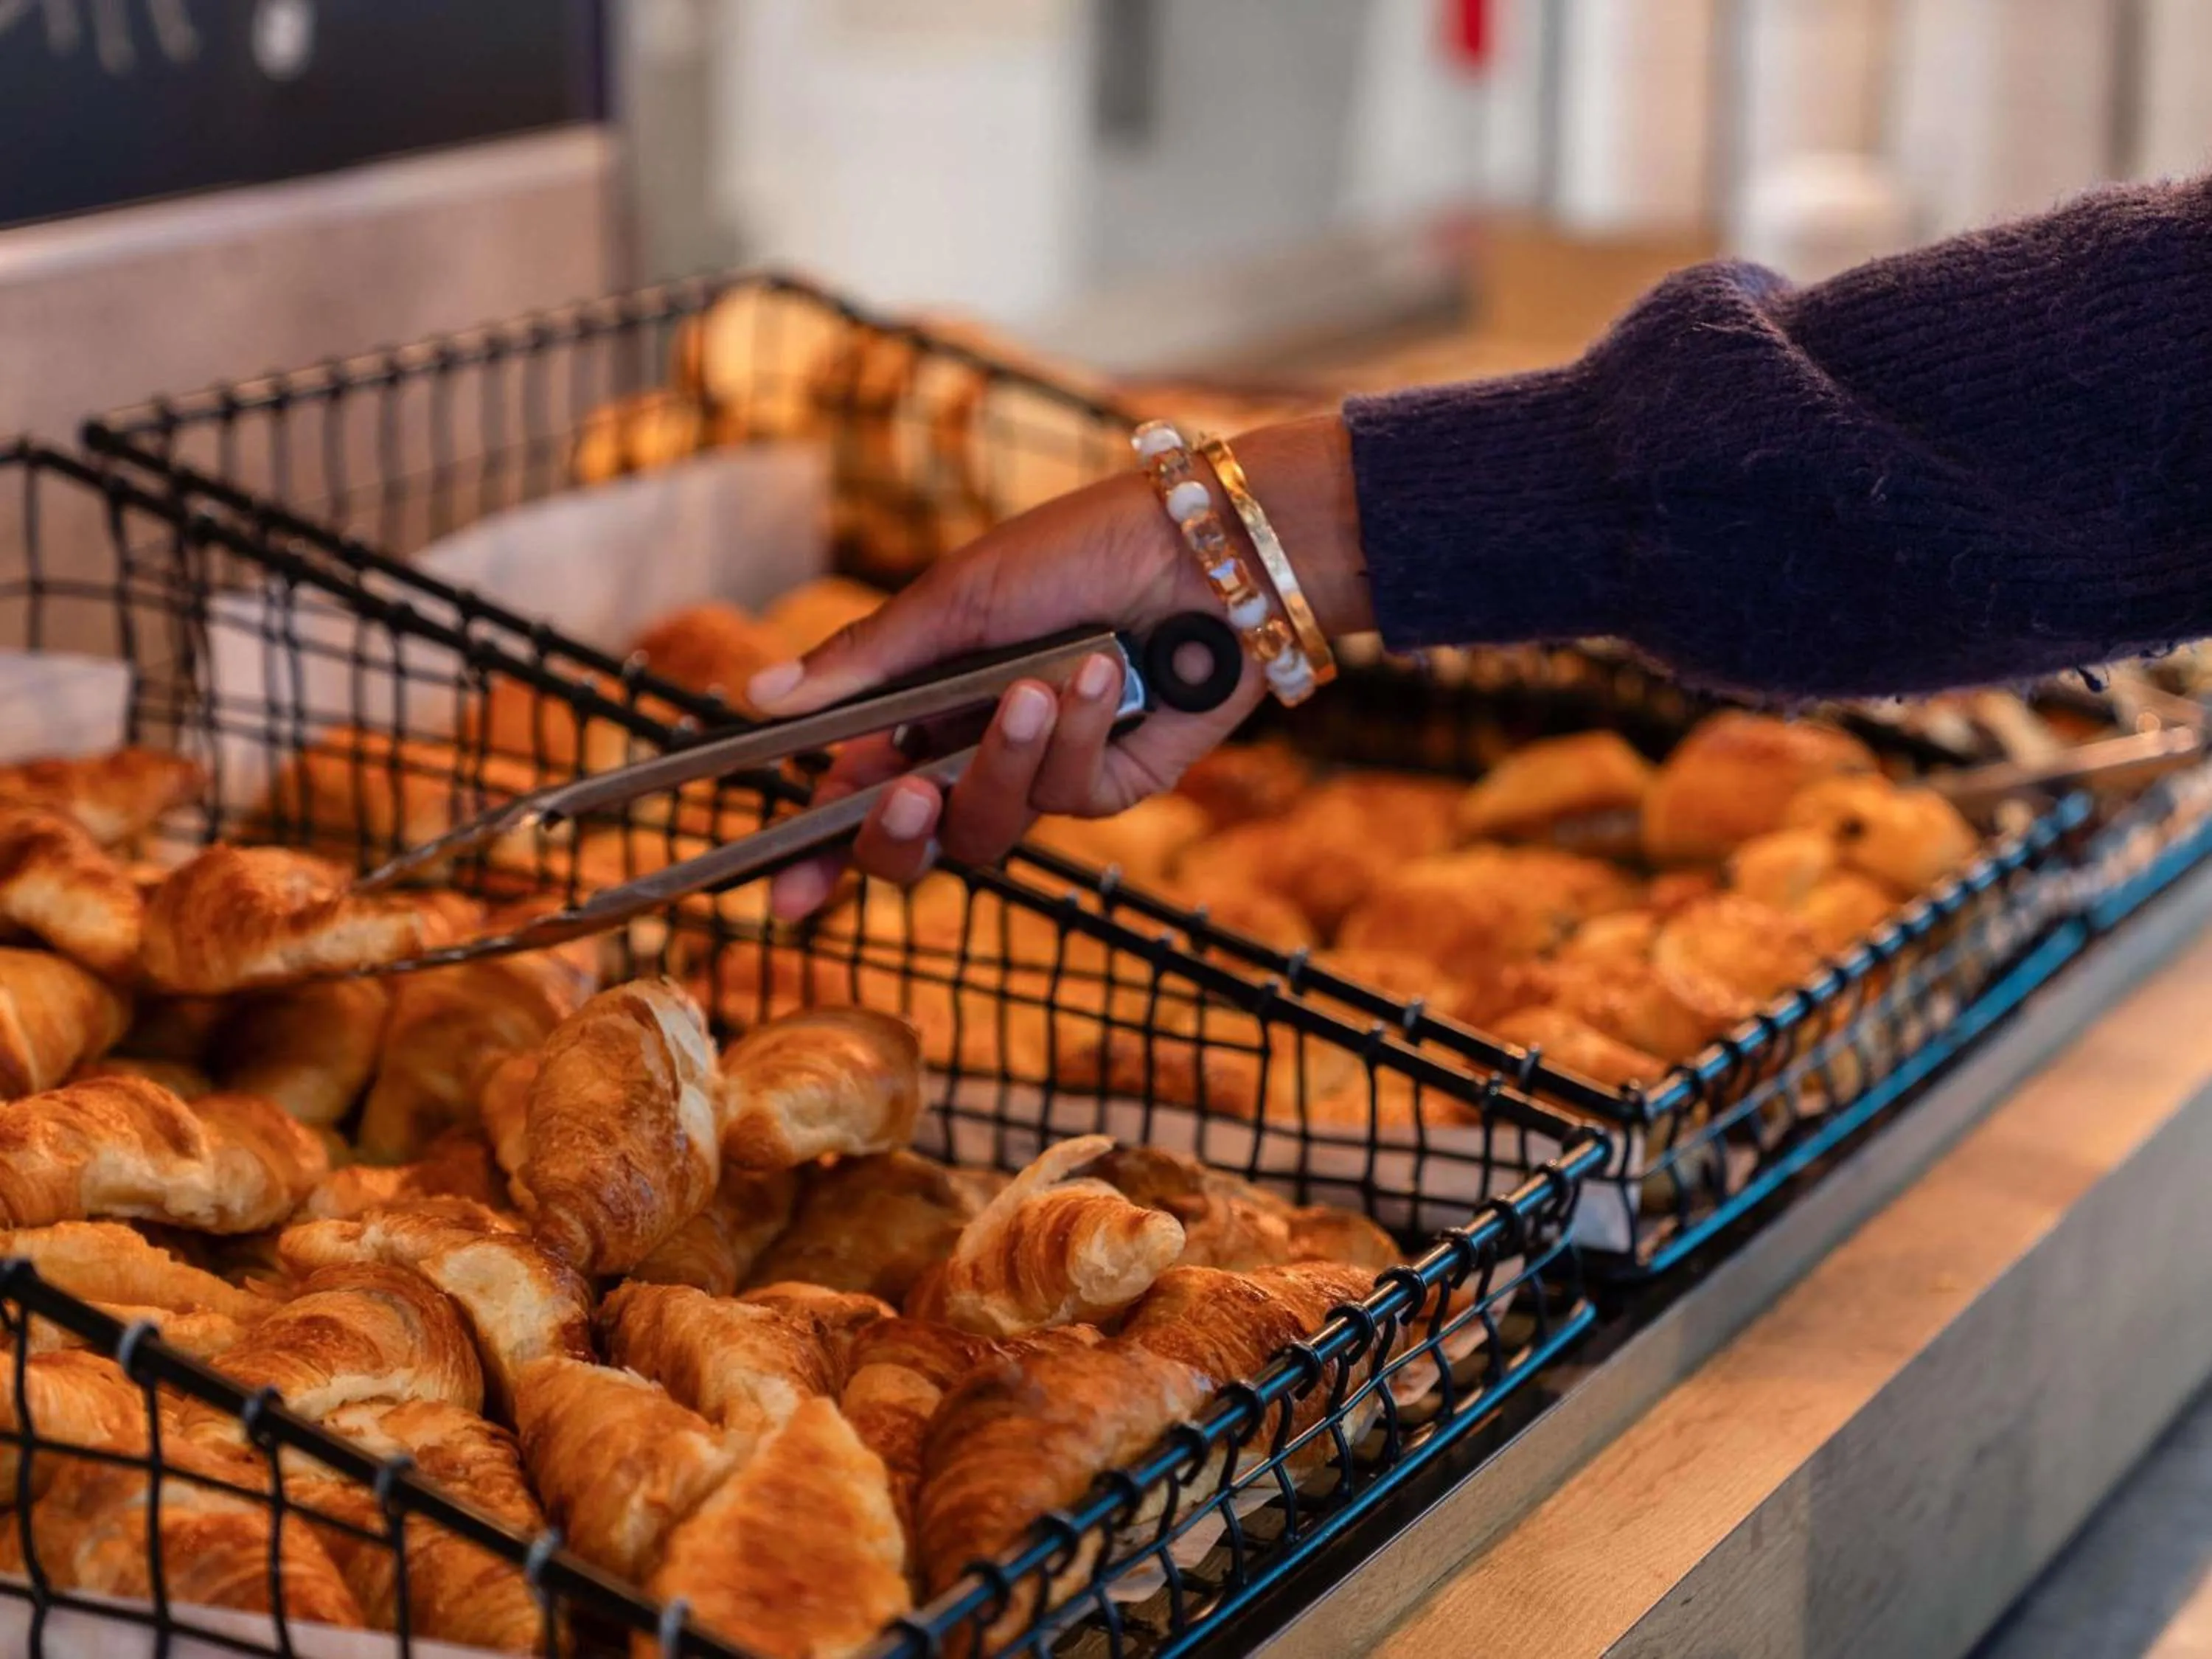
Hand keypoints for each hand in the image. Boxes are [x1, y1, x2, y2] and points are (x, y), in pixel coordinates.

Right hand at [746, 414, 1371, 917]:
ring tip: (1036, 688)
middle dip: (896, 833)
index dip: (815, 854)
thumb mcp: (955, 598)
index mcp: (922, 704)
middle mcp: (975, 748)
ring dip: (1003, 760)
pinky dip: (1078, 736)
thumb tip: (761, 699)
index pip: (852, 795)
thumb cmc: (1076, 551)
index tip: (784, 899)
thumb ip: (864, 663)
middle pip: (915, 844)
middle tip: (901, 797)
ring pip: (987, 829)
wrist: (1202, 547)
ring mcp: (1043, 773)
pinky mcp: (1111, 785)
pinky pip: (1067, 798)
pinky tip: (1107, 676)